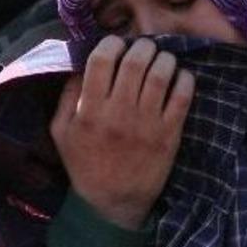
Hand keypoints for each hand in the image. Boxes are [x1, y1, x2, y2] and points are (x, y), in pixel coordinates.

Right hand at [50, 36, 193, 229]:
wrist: (114, 203)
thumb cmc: (85, 164)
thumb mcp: (62, 132)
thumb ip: (67, 96)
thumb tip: (81, 65)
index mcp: (90, 110)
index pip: (102, 60)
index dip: (111, 44)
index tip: (116, 45)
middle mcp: (118, 113)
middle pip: (135, 62)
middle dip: (142, 47)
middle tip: (144, 50)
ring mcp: (147, 124)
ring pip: (161, 74)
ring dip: (164, 59)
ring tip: (162, 60)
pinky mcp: (169, 135)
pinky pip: (182, 97)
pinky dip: (184, 80)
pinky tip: (179, 78)